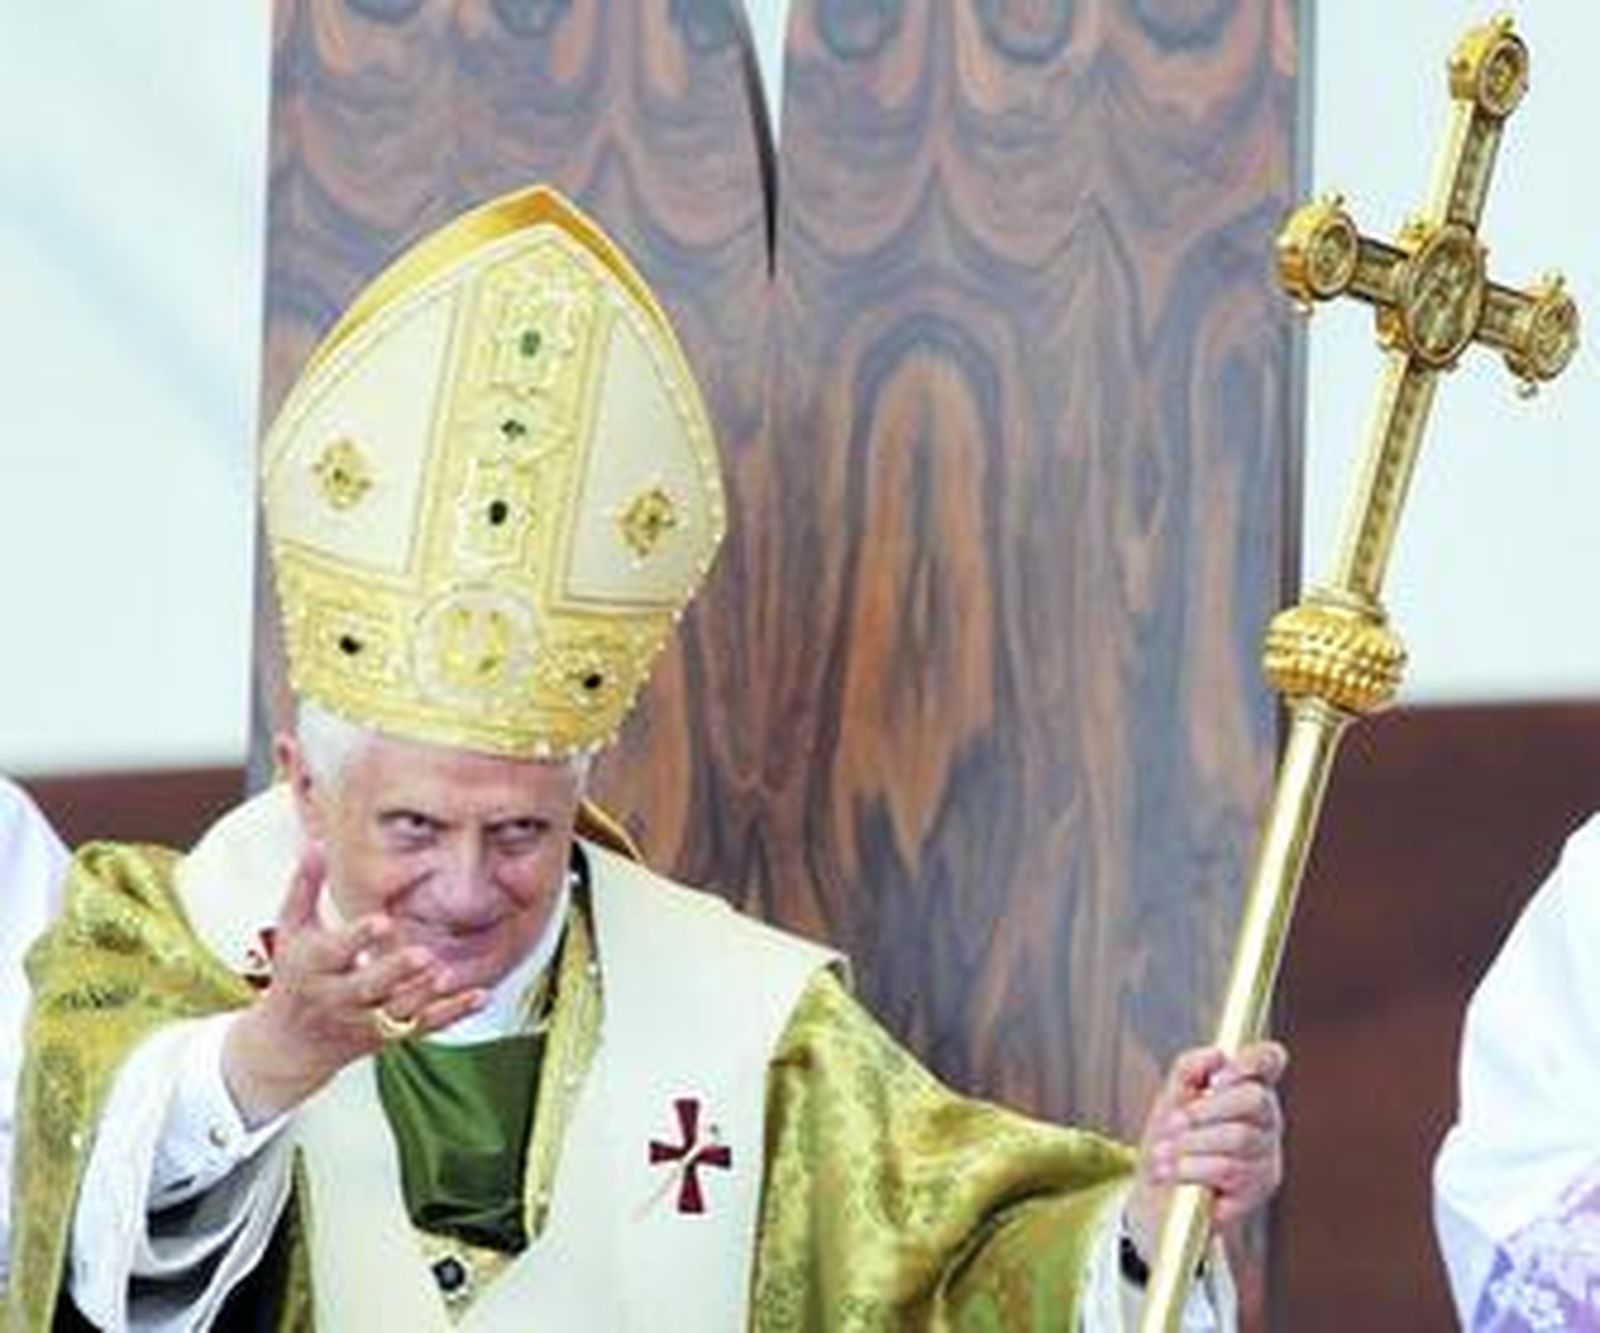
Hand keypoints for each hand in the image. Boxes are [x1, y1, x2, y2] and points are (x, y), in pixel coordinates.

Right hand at [221, 843, 484, 1125]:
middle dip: (394, 972)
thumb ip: (305, 886)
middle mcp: (337, 997)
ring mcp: (363, 1020)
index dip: (357, 937)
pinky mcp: (387, 1035)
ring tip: (448, 974)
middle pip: (366, 987)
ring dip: (424, 994)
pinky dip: (452, 1013)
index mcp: (312, 967)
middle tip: (424, 954)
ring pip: (396, 1010)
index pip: (334, 952)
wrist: (290, 1043)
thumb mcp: (292, 929)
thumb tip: (316, 842)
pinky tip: (481, 996)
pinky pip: (423, 1026)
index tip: (383, 919)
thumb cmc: (295, 972)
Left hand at [1123, 1042, 1287, 1262]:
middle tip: (1174, 1122)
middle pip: (1254, 1100)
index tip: (1222, 1074)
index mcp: (1247, 1087)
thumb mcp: (1172, 1097)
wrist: (1158, 1192)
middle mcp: (1266, 1121)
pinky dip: (1193, 1169)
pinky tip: (1173, 1172)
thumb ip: (1190, 1068)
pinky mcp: (1258, 1190)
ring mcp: (1266, 1156)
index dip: (1254, 1059)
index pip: (1269, 1060)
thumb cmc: (1171, 1138)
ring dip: (1192, 1143)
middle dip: (1206, 1109)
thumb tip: (1215, 1055)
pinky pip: (1229, 1171)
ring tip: (1163, 1152)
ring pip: (1239, 1137)